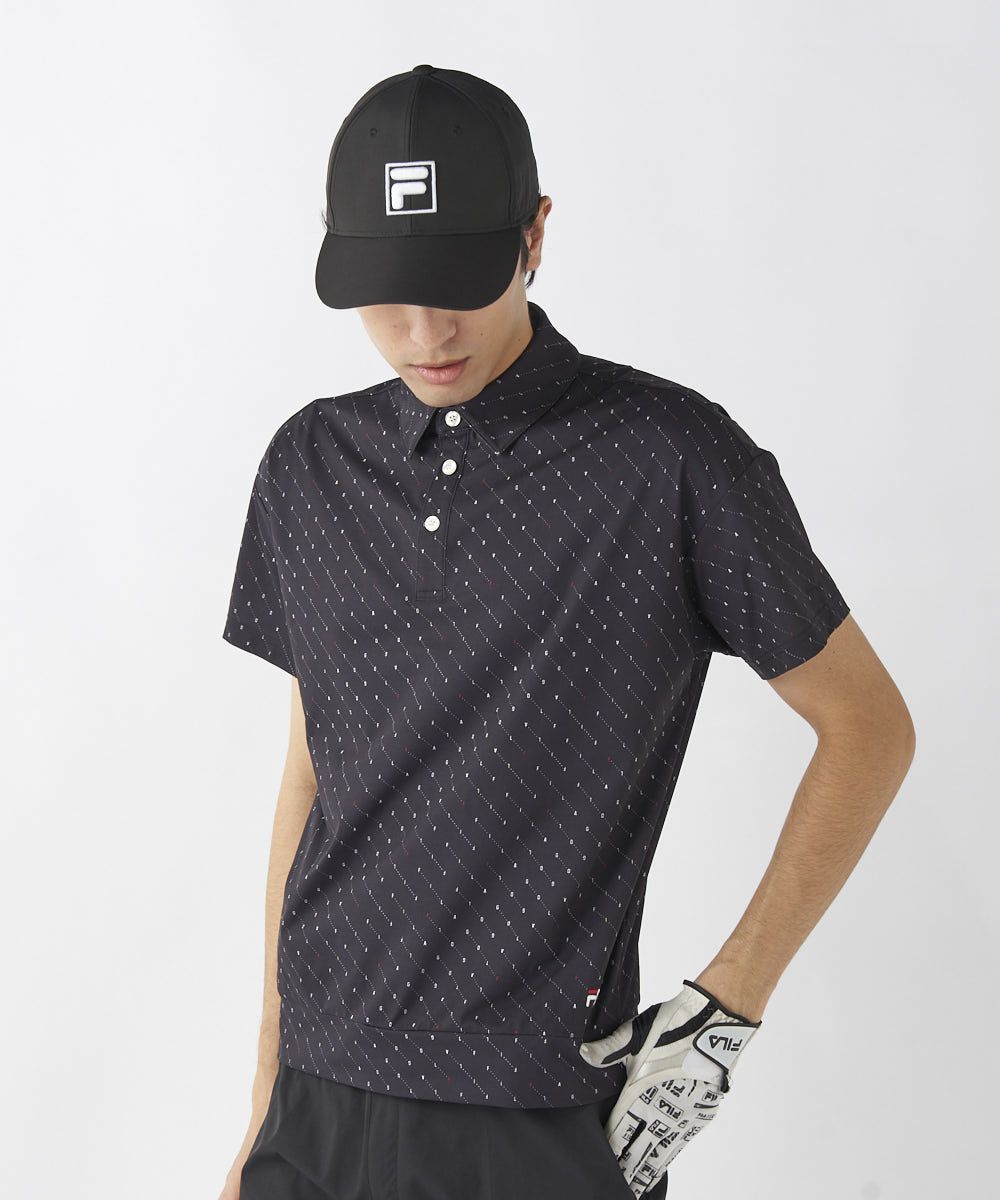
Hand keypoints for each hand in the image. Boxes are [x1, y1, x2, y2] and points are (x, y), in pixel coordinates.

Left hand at [578, 979, 760, 1195]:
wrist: (717, 1023)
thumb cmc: (675, 1024)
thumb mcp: (636, 1032)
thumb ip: (609, 1048)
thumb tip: (583, 1054)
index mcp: (643, 1091)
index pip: (622, 1130)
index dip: (612, 1148)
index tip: (602, 1165)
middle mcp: (665, 1108)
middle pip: (642, 1147)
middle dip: (629, 1167)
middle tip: (620, 1187)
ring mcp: (687, 1113)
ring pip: (664, 1149)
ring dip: (650, 1167)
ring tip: (640, 1185)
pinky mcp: (703, 1111)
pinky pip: (683, 1140)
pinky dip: (671, 1153)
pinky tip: (665, 1160)